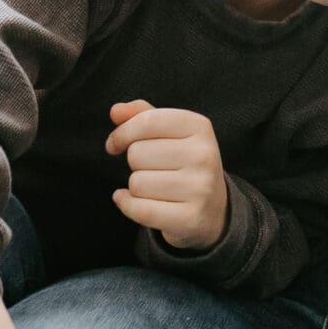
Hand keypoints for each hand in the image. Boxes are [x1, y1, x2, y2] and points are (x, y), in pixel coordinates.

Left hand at [105, 101, 226, 250]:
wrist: (212, 209)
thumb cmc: (182, 163)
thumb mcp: (169, 133)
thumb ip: (141, 115)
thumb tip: (115, 111)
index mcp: (200, 127)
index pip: (147, 121)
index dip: (122, 133)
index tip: (115, 144)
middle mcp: (204, 155)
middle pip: (137, 153)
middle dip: (135, 163)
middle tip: (152, 169)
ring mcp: (200, 188)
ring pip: (136, 183)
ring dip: (136, 187)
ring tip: (155, 188)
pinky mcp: (190, 217)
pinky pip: (140, 209)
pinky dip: (128, 206)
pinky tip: (134, 202)